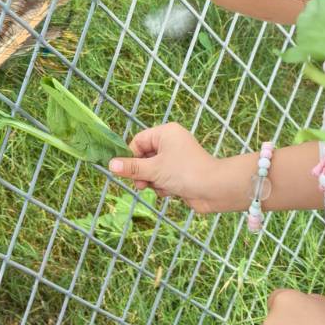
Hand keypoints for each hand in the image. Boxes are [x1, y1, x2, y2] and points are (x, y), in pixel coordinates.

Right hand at [108, 122, 229, 212]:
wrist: (214, 189)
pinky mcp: (180, 174)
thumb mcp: (154, 169)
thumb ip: (132, 168)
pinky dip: (163, 186)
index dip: (131, 157)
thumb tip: (110, 165)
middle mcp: (171, 143)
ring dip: (153, 181)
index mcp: (165, 133)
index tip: (126, 171)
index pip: (138, 141)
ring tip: (161, 186)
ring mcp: (176, 159)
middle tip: (141, 183)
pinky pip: (162, 178)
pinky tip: (171, 191)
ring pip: (152, 170)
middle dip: (142, 172)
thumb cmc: (185, 172)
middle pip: (144, 157)